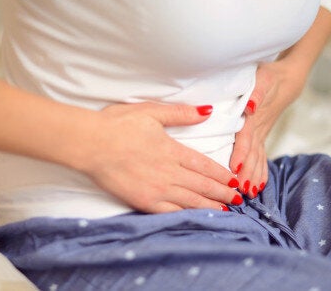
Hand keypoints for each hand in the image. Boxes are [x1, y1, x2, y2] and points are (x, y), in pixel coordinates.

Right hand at [76, 102, 242, 212]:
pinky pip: (170, 211)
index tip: (234, 181)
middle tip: (239, 200)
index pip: (205, 165)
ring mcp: (157, 189)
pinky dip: (187, 215)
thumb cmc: (117, 125)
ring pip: (191, 201)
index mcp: (173, 150)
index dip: (222, 175)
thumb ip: (181, 113)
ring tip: (226, 211)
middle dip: (223, 193)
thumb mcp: (151, 111)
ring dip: (211, 206)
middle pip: (203, 186)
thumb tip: (208, 111)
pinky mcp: (143, 201)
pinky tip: (196, 218)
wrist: (91, 144)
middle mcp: (170, 172)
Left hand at [229, 60, 306, 197]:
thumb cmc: (269, 77)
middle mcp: (258, 129)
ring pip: (258, 158)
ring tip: (249, 193)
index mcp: (253, 117)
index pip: (246, 138)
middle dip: (246, 173)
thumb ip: (256, 93)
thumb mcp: (262, 79)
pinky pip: (263, 157)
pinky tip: (258, 186)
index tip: (235, 169)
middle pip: (252, 154)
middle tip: (240, 191)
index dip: (241, 153)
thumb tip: (250, 107)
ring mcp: (262, 134)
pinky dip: (261, 172)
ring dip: (253, 176)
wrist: (287, 80)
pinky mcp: (263, 135)